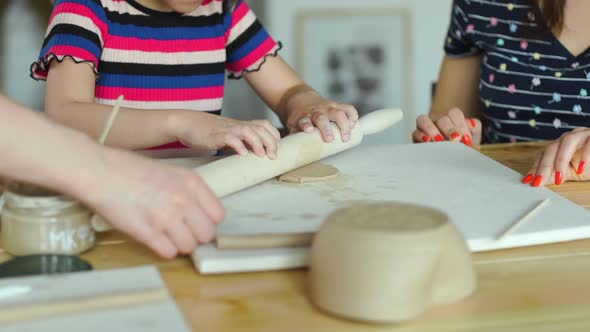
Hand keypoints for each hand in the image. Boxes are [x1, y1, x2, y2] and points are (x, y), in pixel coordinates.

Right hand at [79, 148, 223, 258]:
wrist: (99, 171)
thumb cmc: (130, 170)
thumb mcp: (170, 172)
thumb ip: (189, 192)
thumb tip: (201, 214)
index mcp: (191, 182)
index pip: (218, 215)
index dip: (207, 221)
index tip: (197, 222)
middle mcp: (183, 199)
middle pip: (207, 234)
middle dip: (195, 235)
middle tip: (181, 231)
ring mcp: (166, 216)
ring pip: (189, 246)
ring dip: (179, 244)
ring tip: (166, 234)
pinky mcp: (147, 232)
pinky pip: (169, 252)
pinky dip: (163, 249)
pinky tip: (154, 238)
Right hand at [176, 113, 280, 158]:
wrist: (186, 123)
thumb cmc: (207, 132)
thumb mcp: (227, 135)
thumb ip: (239, 142)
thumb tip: (250, 156)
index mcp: (241, 125)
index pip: (264, 124)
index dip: (274, 135)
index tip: (277, 148)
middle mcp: (236, 125)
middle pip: (260, 128)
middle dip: (270, 141)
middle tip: (273, 156)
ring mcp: (227, 129)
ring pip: (248, 131)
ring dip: (258, 142)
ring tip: (262, 155)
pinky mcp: (215, 136)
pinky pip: (230, 138)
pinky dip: (238, 145)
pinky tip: (242, 154)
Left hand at [282, 88, 358, 142]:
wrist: (301, 99)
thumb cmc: (299, 117)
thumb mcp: (292, 126)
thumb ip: (295, 137)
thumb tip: (296, 154)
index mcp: (304, 117)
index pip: (304, 120)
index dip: (306, 125)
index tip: (309, 130)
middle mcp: (317, 112)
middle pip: (322, 118)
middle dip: (327, 128)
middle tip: (330, 139)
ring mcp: (328, 107)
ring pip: (338, 112)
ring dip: (344, 124)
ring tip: (346, 136)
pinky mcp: (337, 105)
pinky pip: (348, 108)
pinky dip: (353, 116)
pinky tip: (354, 125)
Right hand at [412, 108, 481, 145]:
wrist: (452, 161)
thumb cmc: (462, 148)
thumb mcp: (472, 140)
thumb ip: (474, 130)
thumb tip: (471, 123)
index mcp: (452, 118)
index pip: (454, 113)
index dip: (461, 125)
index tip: (466, 140)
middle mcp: (438, 120)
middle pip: (441, 118)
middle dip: (449, 129)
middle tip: (455, 140)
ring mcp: (426, 127)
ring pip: (423, 120)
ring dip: (431, 130)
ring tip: (439, 141)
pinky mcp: (417, 136)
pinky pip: (415, 132)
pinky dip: (421, 136)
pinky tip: (427, 142)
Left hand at [523, 128, 589, 186]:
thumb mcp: (574, 172)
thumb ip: (557, 174)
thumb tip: (539, 181)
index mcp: (562, 145)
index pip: (544, 154)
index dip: (535, 166)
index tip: (529, 181)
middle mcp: (571, 137)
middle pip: (552, 147)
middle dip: (544, 166)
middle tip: (539, 181)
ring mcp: (585, 133)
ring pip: (567, 140)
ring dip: (561, 160)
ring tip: (560, 178)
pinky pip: (589, 142)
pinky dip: (585, 155)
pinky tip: (582, 169)